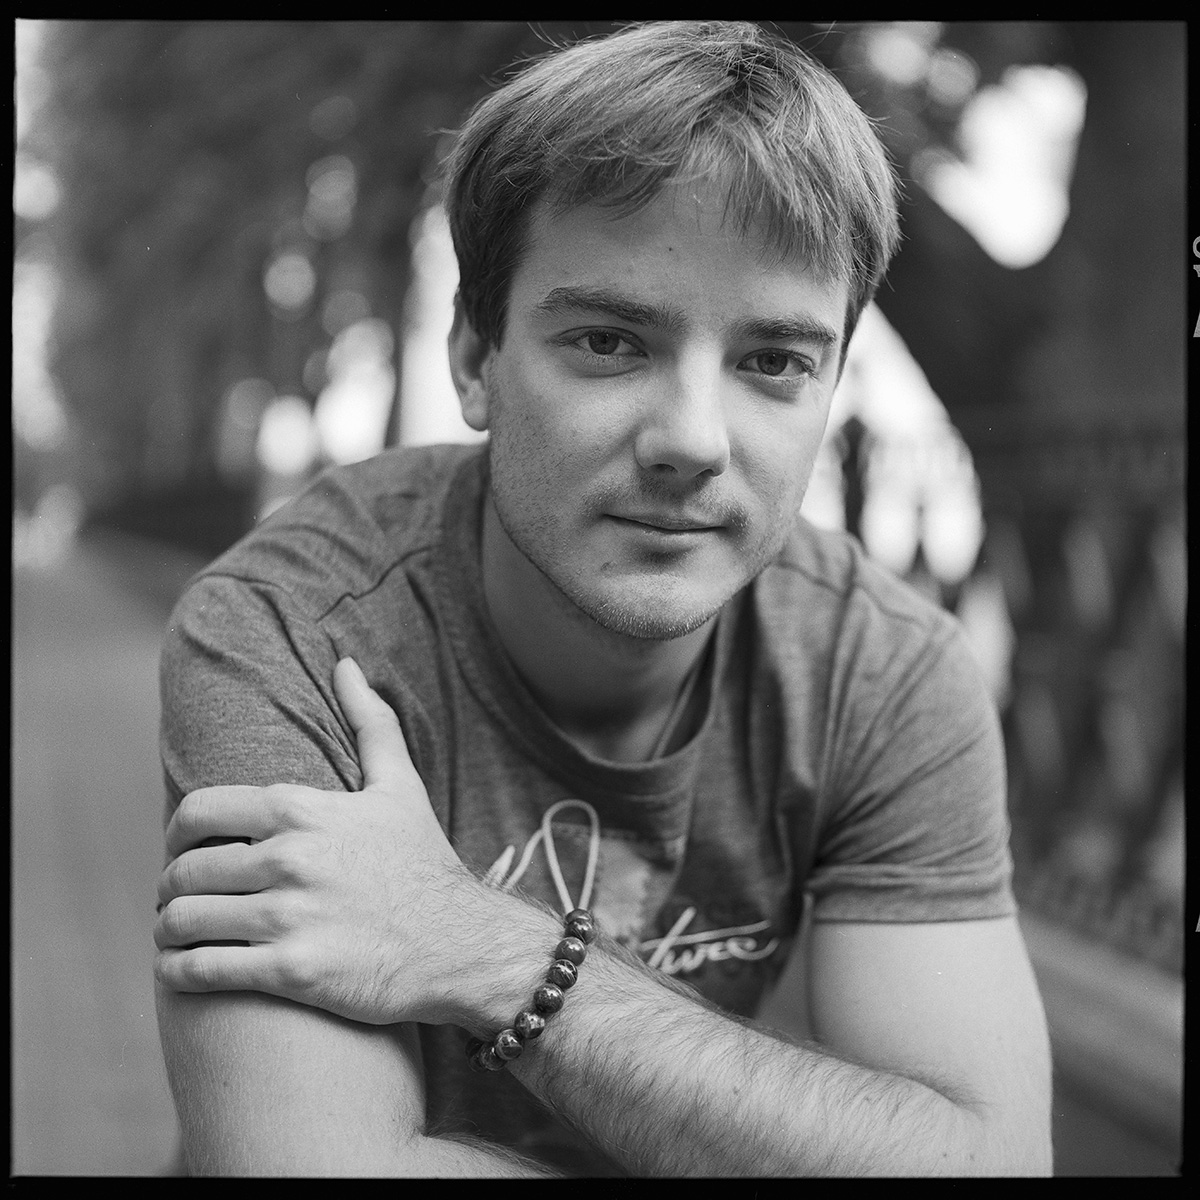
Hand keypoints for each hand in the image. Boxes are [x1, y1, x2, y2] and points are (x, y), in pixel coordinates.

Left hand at [154, 658, 477, 1025]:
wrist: (461, 944)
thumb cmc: (423, 864)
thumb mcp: (400, 786)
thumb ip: (370, 722)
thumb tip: (346, 664)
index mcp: (302, 809)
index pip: (198, 811)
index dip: (178, 833)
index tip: (184, 850)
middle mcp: (288, 858)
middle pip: (184, 870)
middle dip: (173, 887)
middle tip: (184, 899)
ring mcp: (288, 917)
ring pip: (182, 921)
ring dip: (169, 931)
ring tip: (177, 937)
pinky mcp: (290, 971)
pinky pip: (199, 971)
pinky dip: (177, 972)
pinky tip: (184, 970)